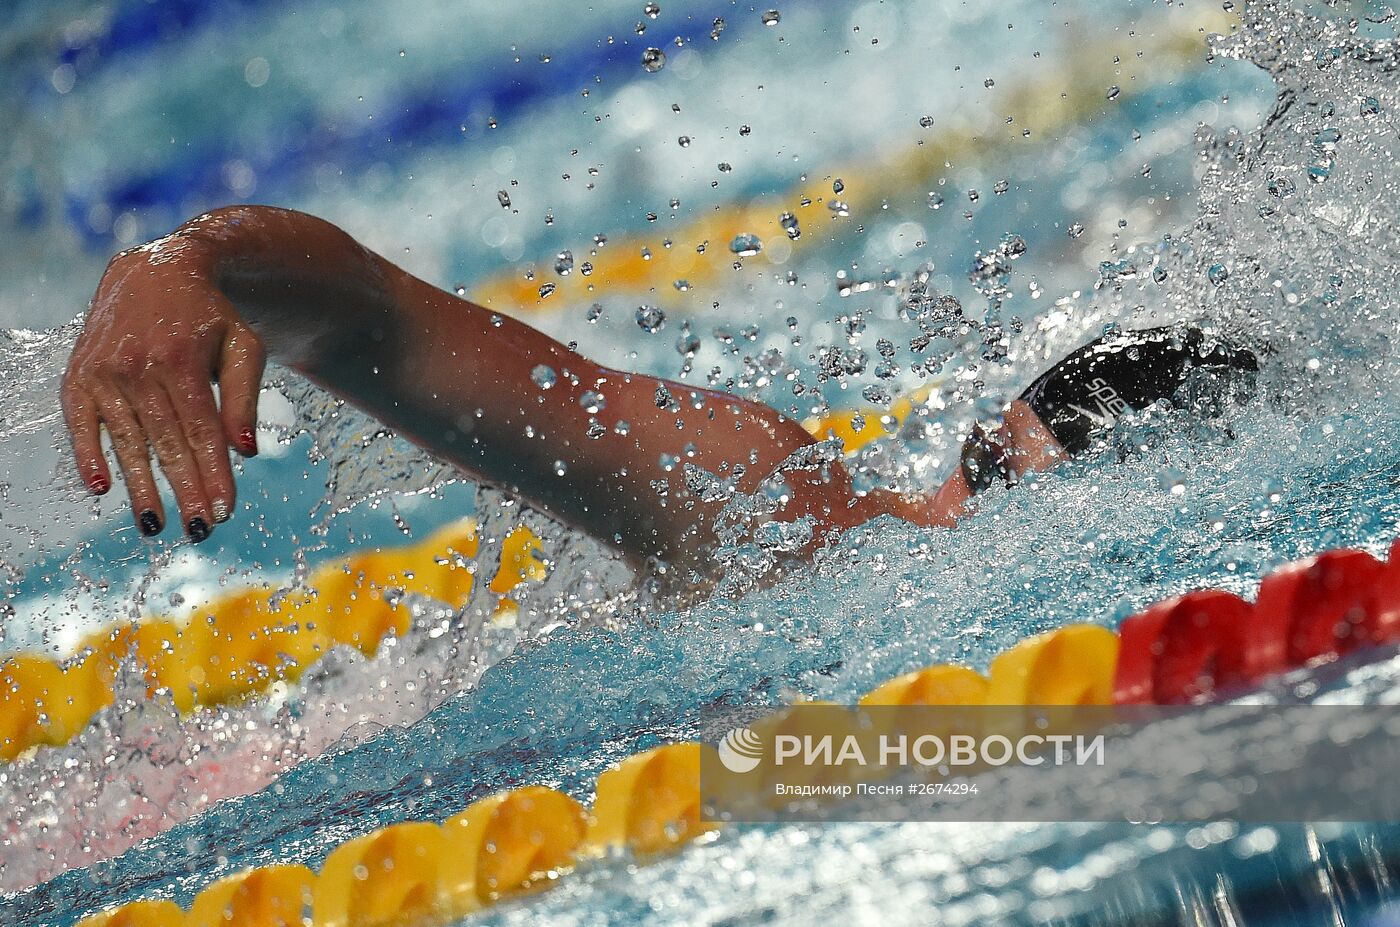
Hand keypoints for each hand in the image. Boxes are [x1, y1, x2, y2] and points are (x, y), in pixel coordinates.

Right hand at [61, 241, 265, 540]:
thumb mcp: (242, 345)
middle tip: (200, 531)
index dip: (213, 476)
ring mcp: (104, 371)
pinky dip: (87, 454)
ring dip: (140, 487)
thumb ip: (242, 397)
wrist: (157, 268)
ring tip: (155, 526)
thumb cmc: (210, 316)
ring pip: (126, 441)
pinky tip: (100, 489)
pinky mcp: (79, 375)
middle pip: (166, 444)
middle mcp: (138, 367)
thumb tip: (246, 452)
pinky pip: (80, 423)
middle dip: (185, 491)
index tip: (224, 512)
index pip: (201, 433)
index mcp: (182, 362)